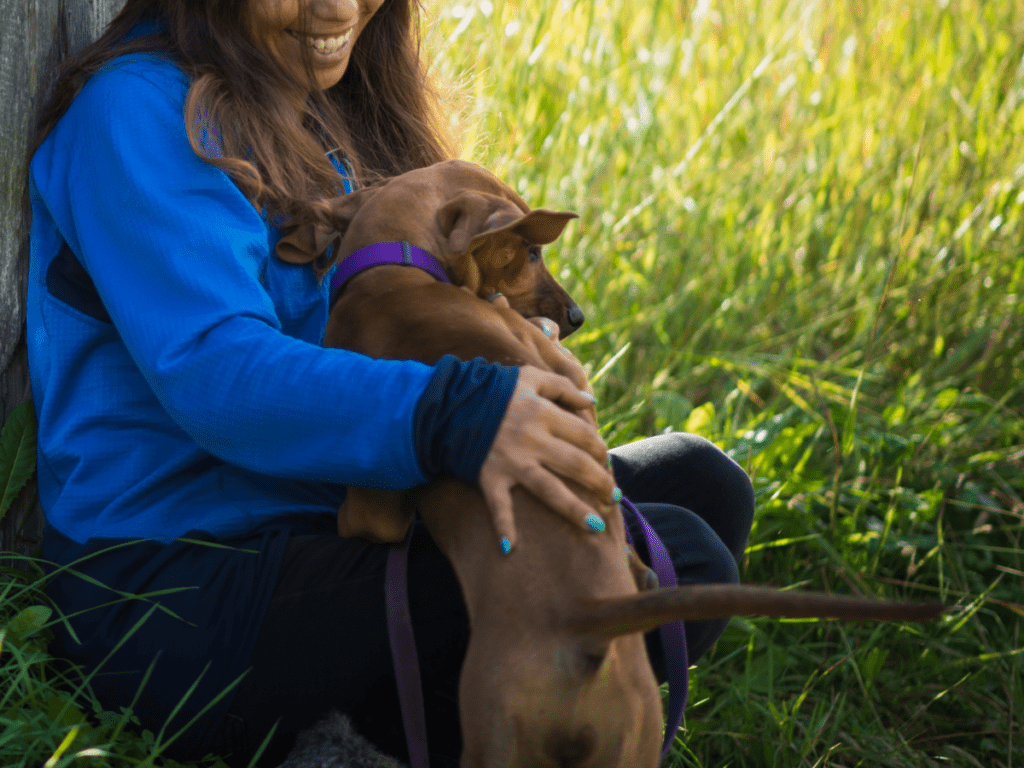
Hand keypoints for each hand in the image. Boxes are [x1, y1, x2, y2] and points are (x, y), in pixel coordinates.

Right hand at [476, 365, 616, 552]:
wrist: (449, 402)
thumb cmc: (494, 388)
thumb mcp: (529, 377)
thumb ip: (563, 386)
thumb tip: (592, 401)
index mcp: (544, 413)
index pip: (585, 436)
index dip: (601, 451)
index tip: (607, 463)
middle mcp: (532, 439)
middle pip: (576, 465)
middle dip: (600, 482)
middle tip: (614, 496)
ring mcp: (511, 461)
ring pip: (550, 490)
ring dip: (575, 509)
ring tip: (597, 525)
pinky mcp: (489, 476)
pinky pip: (498, 505)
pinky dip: (502, 526)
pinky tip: (510, 548)